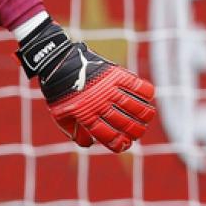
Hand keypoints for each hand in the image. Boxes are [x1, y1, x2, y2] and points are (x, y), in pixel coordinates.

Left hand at [17, 20, 155, 152]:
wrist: (57, 61)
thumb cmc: (59, 89)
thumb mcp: (60, 113)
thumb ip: (73, 131)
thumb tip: (89, 144)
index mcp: (86, 115)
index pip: (110, 136)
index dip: (120, 144)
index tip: (126, 144)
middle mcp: (100, 103)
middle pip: (126, 124)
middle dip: (135, 132)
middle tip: (138, 132)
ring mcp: (110, 88)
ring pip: (137, 108)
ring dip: (145, 116)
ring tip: (146, 118)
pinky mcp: (115, 74)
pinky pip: (138, 86)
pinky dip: (147, 93)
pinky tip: (147, 98)